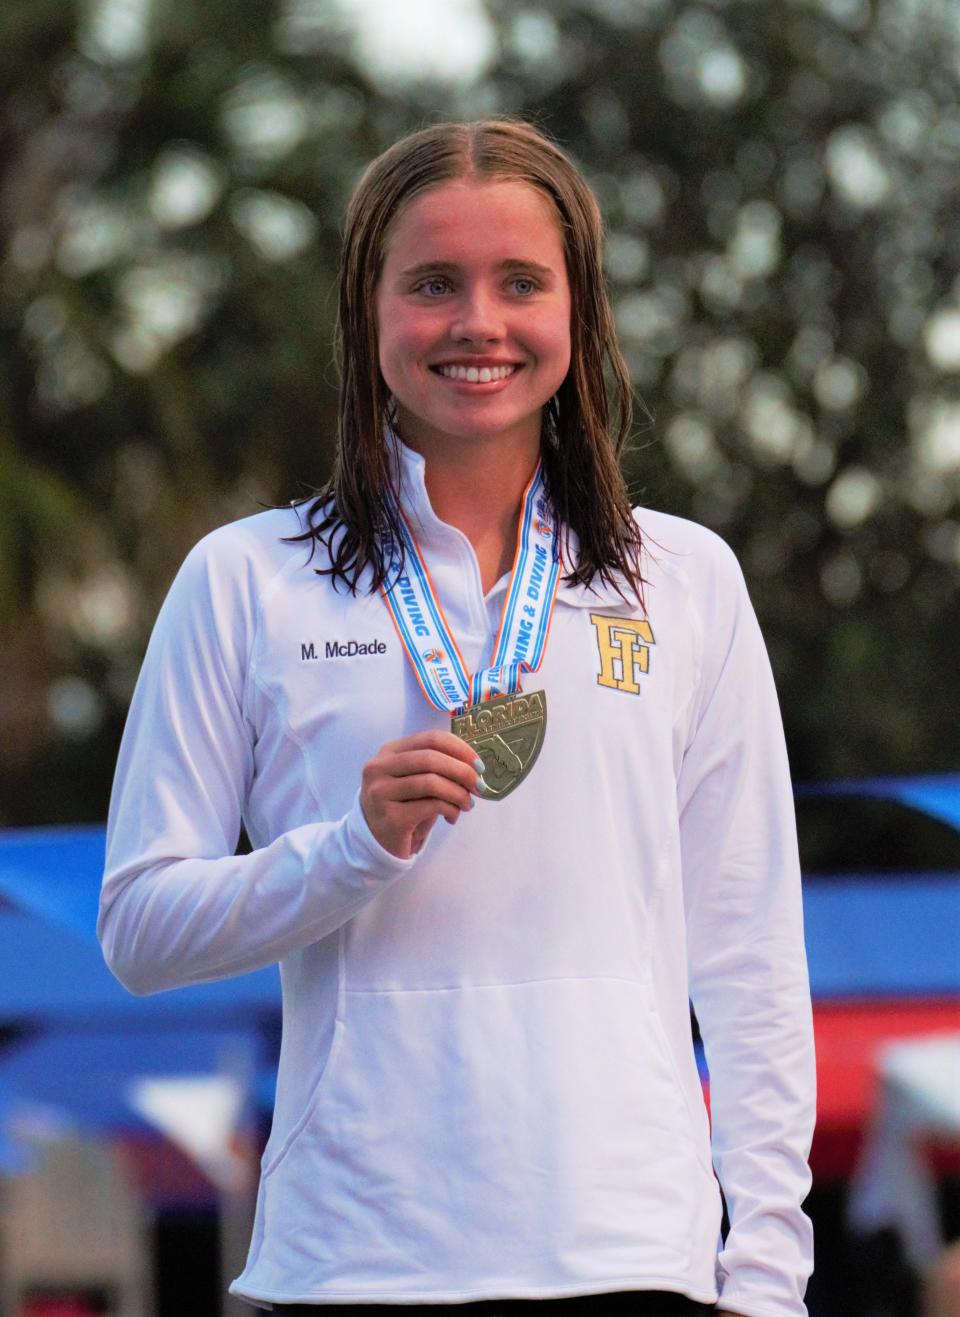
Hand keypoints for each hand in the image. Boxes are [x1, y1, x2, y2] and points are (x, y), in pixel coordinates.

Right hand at [360, 729, 482, 858]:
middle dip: (462, 771)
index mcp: (389, 752)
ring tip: (467, 804)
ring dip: (458, 793)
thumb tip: (473, 767)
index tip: (478, 764)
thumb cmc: (403, 807)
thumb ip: (437, 768)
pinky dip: (450, 809)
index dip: (459, 748)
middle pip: (431, 758)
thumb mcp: (416, 781)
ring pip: (431, 783)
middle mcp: (380, 768)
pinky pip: (430, 806)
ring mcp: (381, 792)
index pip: (430, 739)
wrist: (378, 842)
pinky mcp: (390, 817)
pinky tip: (452, 816)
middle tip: (479, 786)